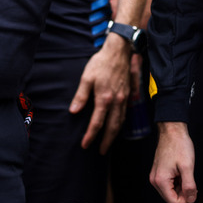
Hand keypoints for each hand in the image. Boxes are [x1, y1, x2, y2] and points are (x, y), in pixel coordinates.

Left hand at [69, 31, 130, 153]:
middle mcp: (117, 101)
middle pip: (112, 127)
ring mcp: (124, 98)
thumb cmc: (101, 62)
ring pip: (121, 121)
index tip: (85, 145)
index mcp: (104, 98)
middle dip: (106, 141)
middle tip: (102, 152)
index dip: (91, 135)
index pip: (97, 123)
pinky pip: (126, 113)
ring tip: (109, 142)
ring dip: (115, 134)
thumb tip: (74, 111)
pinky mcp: (129, 93)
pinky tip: (118, 125)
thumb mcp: (87, 77)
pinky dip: (121, 123)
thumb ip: (81, 96)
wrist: (119, 51)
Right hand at [150, 121, 196, 202]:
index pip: (173, 202)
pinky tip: (181, 171)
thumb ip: (189, 186)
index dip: (186, 200)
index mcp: (161, 180)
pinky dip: (177, 181)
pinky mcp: (158, 171)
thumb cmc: (179, 145)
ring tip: (186, 173)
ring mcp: (156, 175)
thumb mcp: (187, 167)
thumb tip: (191, 200)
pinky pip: (168, 183)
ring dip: (180, 187)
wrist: (172, 130)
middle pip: (171, 198)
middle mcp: (155, 180)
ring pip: (170, 191)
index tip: (194, 190)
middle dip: (183, 193)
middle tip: (191, 180)